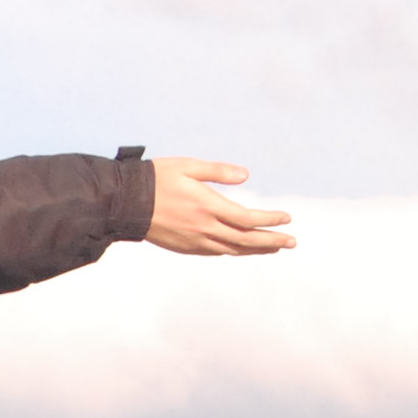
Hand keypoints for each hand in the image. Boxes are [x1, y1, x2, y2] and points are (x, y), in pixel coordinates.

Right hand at [145, 157, 294, 255]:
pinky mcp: (185, 247)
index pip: (248, 219)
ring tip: (273, 248)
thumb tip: (246, 175)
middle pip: (246, 240)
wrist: (126, 204)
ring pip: (233, 249)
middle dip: (271, 241)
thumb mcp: (187, 166)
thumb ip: (218, 171)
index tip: (287, 218)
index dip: (270, 221)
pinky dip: (234, 251)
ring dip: (256, 250)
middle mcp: (204, 228)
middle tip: (291, 242)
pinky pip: (216, 252)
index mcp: (208, 207)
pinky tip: (241, 248)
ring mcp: (194, 241)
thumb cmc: (156, 179)